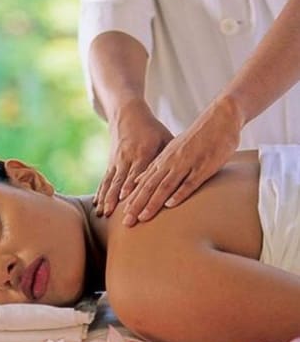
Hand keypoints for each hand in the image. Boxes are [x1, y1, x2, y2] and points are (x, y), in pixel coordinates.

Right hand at [94, 99, 172, 216]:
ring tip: (105, 214)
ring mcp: (117, 161)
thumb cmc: (151, 128)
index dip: (133, 187)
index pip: (139, 173)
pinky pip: (105, 181)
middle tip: (123, 218)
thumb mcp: (164, 137)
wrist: (127, 115)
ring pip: (111, 184)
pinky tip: (97, 207)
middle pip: (124, 183)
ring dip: (107, 200)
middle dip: (121, 202)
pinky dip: (100, 194)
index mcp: (143, 151)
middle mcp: (127, 158)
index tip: (129, 201)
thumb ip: (171, 156)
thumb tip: (188, 173)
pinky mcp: (110, 164)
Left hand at [122, 99, 241, 225]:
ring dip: (152, 203)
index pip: (143, 183)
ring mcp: (186, 164)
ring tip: (142, 218)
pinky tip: (170, 205)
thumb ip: (155, 166)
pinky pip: (189, 182)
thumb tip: (137, 181)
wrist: (220, 118)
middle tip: (126, 222)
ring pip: (165, 186)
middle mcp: (171, 163)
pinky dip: (179, 193)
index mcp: (163, 160)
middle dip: (136, 205)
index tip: (122, 215)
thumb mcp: (171, 150)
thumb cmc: (197, 138)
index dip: (132, 199)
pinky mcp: (203, 166)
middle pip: (149, 187)